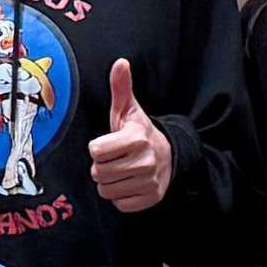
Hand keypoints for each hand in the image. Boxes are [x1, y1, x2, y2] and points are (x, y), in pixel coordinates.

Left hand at [87, 57, 172, 212]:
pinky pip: (119, 204)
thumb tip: (120, 62)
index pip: (96, 151)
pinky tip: (129, 183)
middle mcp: (145, 161)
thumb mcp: (129, 110)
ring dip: (109, 183)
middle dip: (102, 167)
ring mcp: (149, 182)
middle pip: (98, 173)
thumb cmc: (139, 133)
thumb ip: (121, 88)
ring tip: (121, 171)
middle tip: (115, 159)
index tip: (109, 144)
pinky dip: (120, 196)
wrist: (170, 156)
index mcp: (136, 138)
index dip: (98, 148)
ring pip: (106, 191)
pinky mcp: (151, 198)